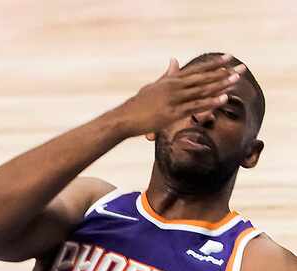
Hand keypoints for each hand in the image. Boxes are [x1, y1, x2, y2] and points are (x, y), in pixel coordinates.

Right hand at [113, 54, 245, 137]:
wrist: (124, 118)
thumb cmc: (138, 104)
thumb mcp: (153, 86)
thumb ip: (167, 74)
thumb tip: (174, 60)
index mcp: (170, 81)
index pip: (196, 70)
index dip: (213, 64)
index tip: (228, 59)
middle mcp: (174, 87)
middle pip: (203, 78)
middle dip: (223, 73)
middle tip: (240, 68)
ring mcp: (173, 100)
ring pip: (201, 91)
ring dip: (220, 85)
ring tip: (236, 80)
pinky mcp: (172, 114)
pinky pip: (195, 107)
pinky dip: (210, 102)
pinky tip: (223, 98)